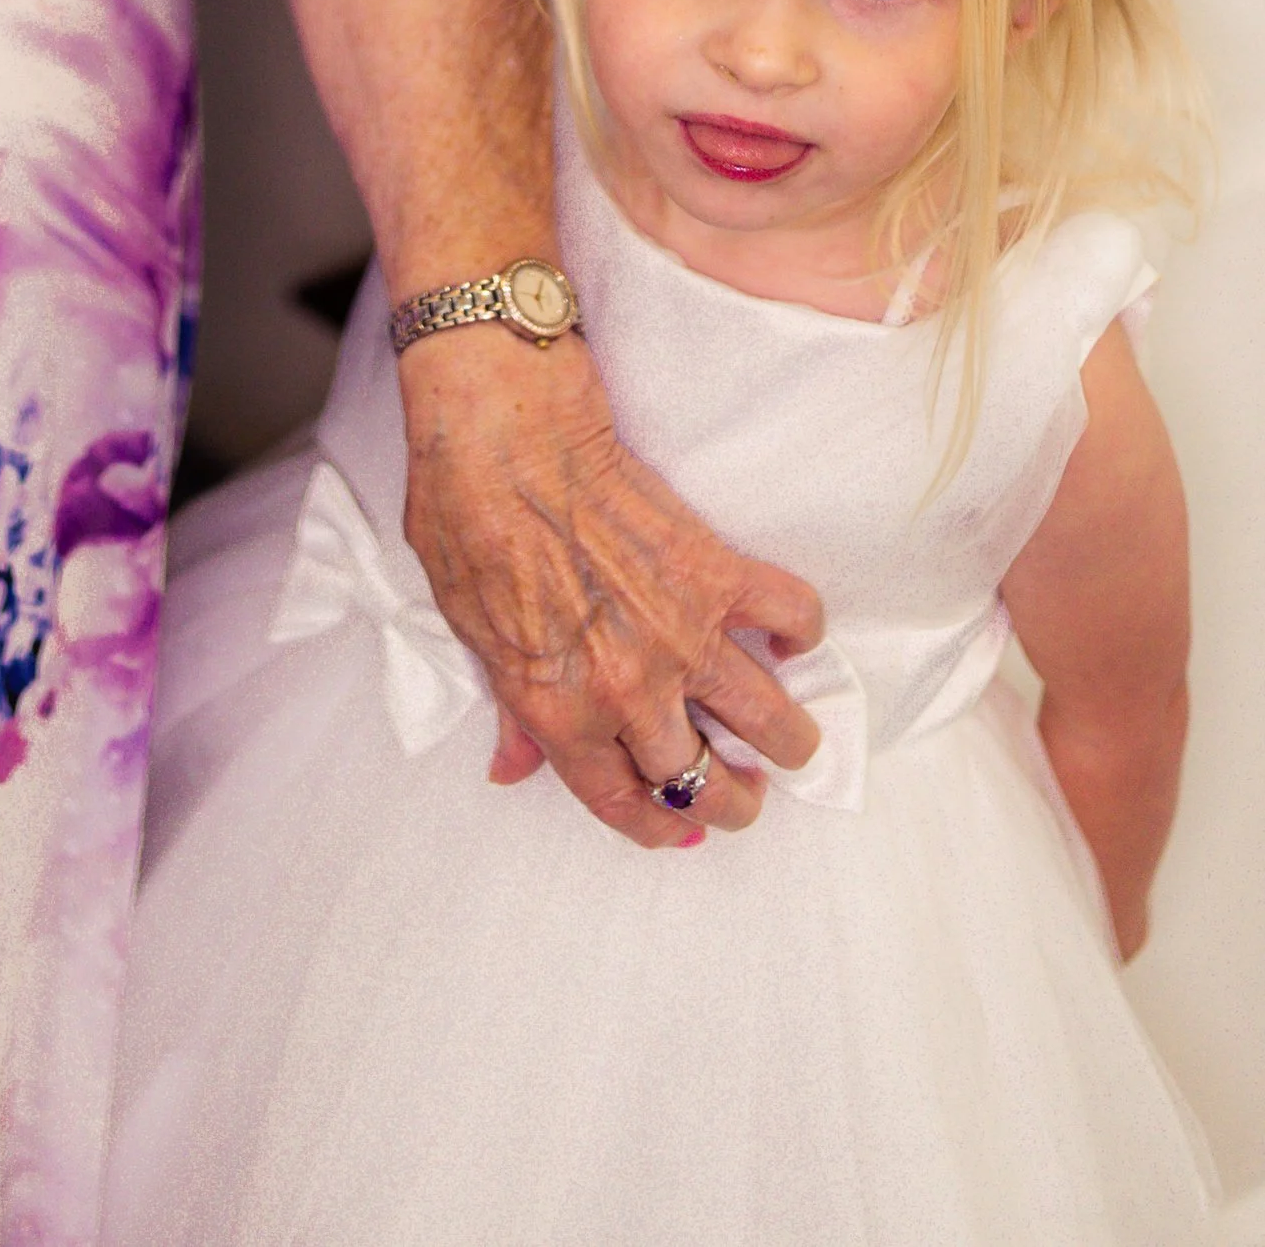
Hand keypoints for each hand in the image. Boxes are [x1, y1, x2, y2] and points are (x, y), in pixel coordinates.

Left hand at [399, 324, 824, 846]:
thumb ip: (506, 707)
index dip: (657, 827)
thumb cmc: (463, 518)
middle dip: (731, 802)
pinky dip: (801, 632)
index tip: (677, 831)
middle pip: (703, 782)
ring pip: (768, 720)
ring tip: (790, 742)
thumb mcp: (466, 630)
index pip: (621, 802)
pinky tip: (787, 637)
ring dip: (787, 741)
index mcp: (559, 710)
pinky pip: (792, 615)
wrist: (500, 434)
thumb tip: (512, 764)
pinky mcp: (717, 571)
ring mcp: (682, 633)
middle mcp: (628, 689)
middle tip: (743, 793)